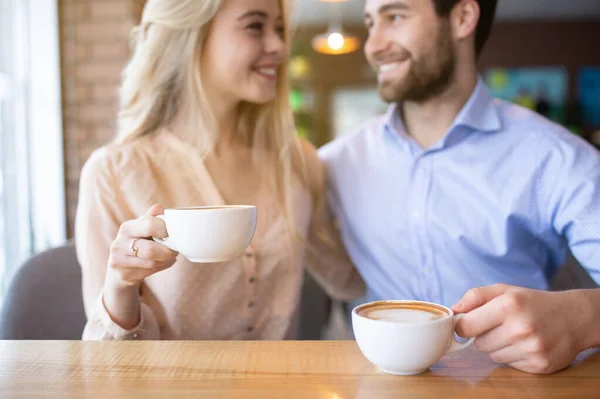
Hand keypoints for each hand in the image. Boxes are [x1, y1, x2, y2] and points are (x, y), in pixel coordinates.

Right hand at [106, 204, 178, 287]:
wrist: (120, 266)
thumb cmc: (138, 241)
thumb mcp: (143, 227)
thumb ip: (152, 218)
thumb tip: (159, 207)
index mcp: (127, 228)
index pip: (150, 226)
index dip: (166, 230)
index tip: (171, 233)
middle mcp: (119, 244)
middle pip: (151, 250)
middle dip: (168, 251)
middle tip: (175, 250)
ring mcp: (119, 262)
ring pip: (153, 263)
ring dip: (166, 260)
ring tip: (169, 256)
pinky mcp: (124, 275)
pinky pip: (150, 272)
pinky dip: (161, 267)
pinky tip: (161, 263)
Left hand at [452, 284, 590, 373]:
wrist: (574, 317)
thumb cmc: (532, 303)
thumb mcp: (504, 290)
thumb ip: (475, 296)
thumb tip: (453, 310)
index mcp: (508, 306)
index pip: (467, 326)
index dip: (463, 326)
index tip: (469, 324)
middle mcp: (520, 328)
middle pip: (479, 344)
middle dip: (484, 336)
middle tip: (500, 326)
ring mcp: (531, 348)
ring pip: (493, 356)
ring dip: (499, 347)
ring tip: (515, 334)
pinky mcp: (539, 365)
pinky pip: (510, 365)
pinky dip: (513, 356)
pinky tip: (526, 345)